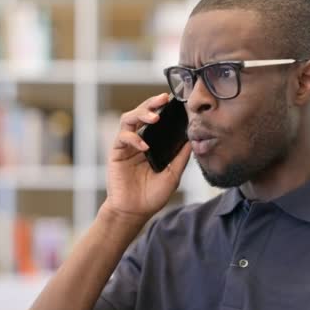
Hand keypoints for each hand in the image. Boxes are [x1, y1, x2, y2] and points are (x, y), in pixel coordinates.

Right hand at [104, 93, 191, 220]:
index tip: (175, 101)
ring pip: (129, 119)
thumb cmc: (152, 195)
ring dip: (141, 114)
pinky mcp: (116, 153)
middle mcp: (139, 141)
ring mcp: (126, 146)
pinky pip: (122, 138)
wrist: (134, 211)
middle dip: (151, 103)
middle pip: (141, 113)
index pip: (157, 120)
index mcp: (152, 143)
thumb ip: (180, 157)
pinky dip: (133, 138)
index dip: (163, 108)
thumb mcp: (173, 175)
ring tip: (154, 116)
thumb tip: (193, 139)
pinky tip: (144, 146)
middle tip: (163, 98)